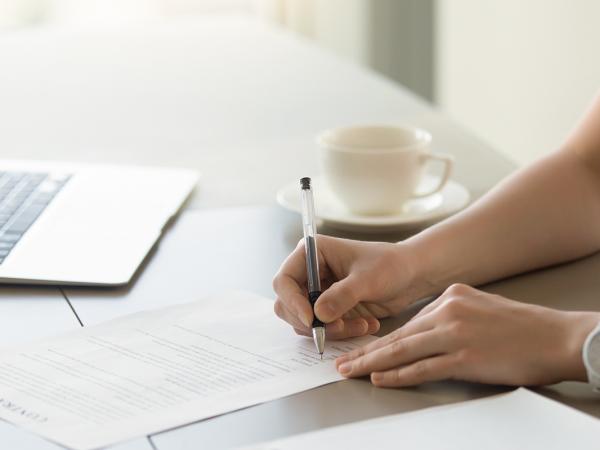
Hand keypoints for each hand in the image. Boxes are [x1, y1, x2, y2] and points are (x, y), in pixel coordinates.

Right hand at [272, 235, 420, 338]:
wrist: (410, 276)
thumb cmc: (390, 265)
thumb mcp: (368, 279)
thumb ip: (342, 296)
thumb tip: (318, 315)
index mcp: (312, 253)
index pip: (284, 280)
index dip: (292, 301)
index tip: (311, 319)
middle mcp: (309, 274)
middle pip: (288, 305)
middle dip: (311, 322)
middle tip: (338, 327)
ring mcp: (317, 294)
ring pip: (305, 322)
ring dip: (330, 330)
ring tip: (361, 325)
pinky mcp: (329, 311)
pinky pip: (323, 330)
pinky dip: (342, 333)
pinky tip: (365, 324)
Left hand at [335, 283, 599, 386]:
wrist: (554, 337)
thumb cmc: (520, 326)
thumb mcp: (478, 306)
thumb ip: (449, 315)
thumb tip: (423, 330)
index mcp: (450, 296)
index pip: (408, 323)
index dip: (382, 338)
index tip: (361, 348)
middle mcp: (448, 311)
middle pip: (399, 336)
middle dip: (367, 351)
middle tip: (343, 361)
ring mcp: (455, 335)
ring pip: (403, 350)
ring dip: (373, 363)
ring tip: (351, 371)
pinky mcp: (465, 358)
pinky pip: (423, 368)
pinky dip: (398, 375)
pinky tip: (381, 379)